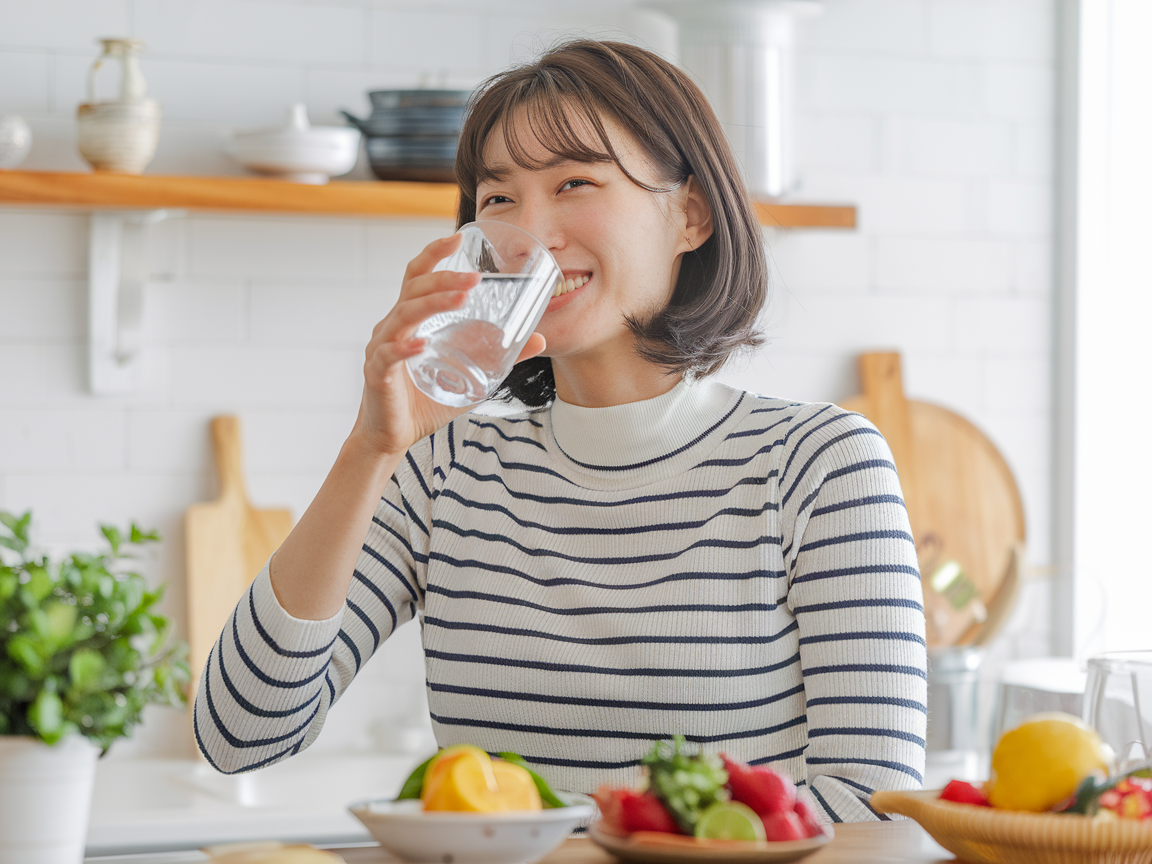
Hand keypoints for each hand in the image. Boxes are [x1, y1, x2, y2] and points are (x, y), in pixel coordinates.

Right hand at [352, 234, 546, 457]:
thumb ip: (501, 357)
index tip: (457, 238)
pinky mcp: (377, 373)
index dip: (434, 254)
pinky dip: (405, 347)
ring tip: (461, 298)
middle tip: (475, 278)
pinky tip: (421, 343)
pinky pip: (388, 354)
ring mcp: (381, 348)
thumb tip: (540, 340)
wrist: (392, 436)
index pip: (418, 276)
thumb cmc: (425, 401)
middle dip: (445, 279)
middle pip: (414, 289)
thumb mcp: (471, 375)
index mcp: (410, 319)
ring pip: (404, 315)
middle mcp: (392, 326)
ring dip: (433, 303)